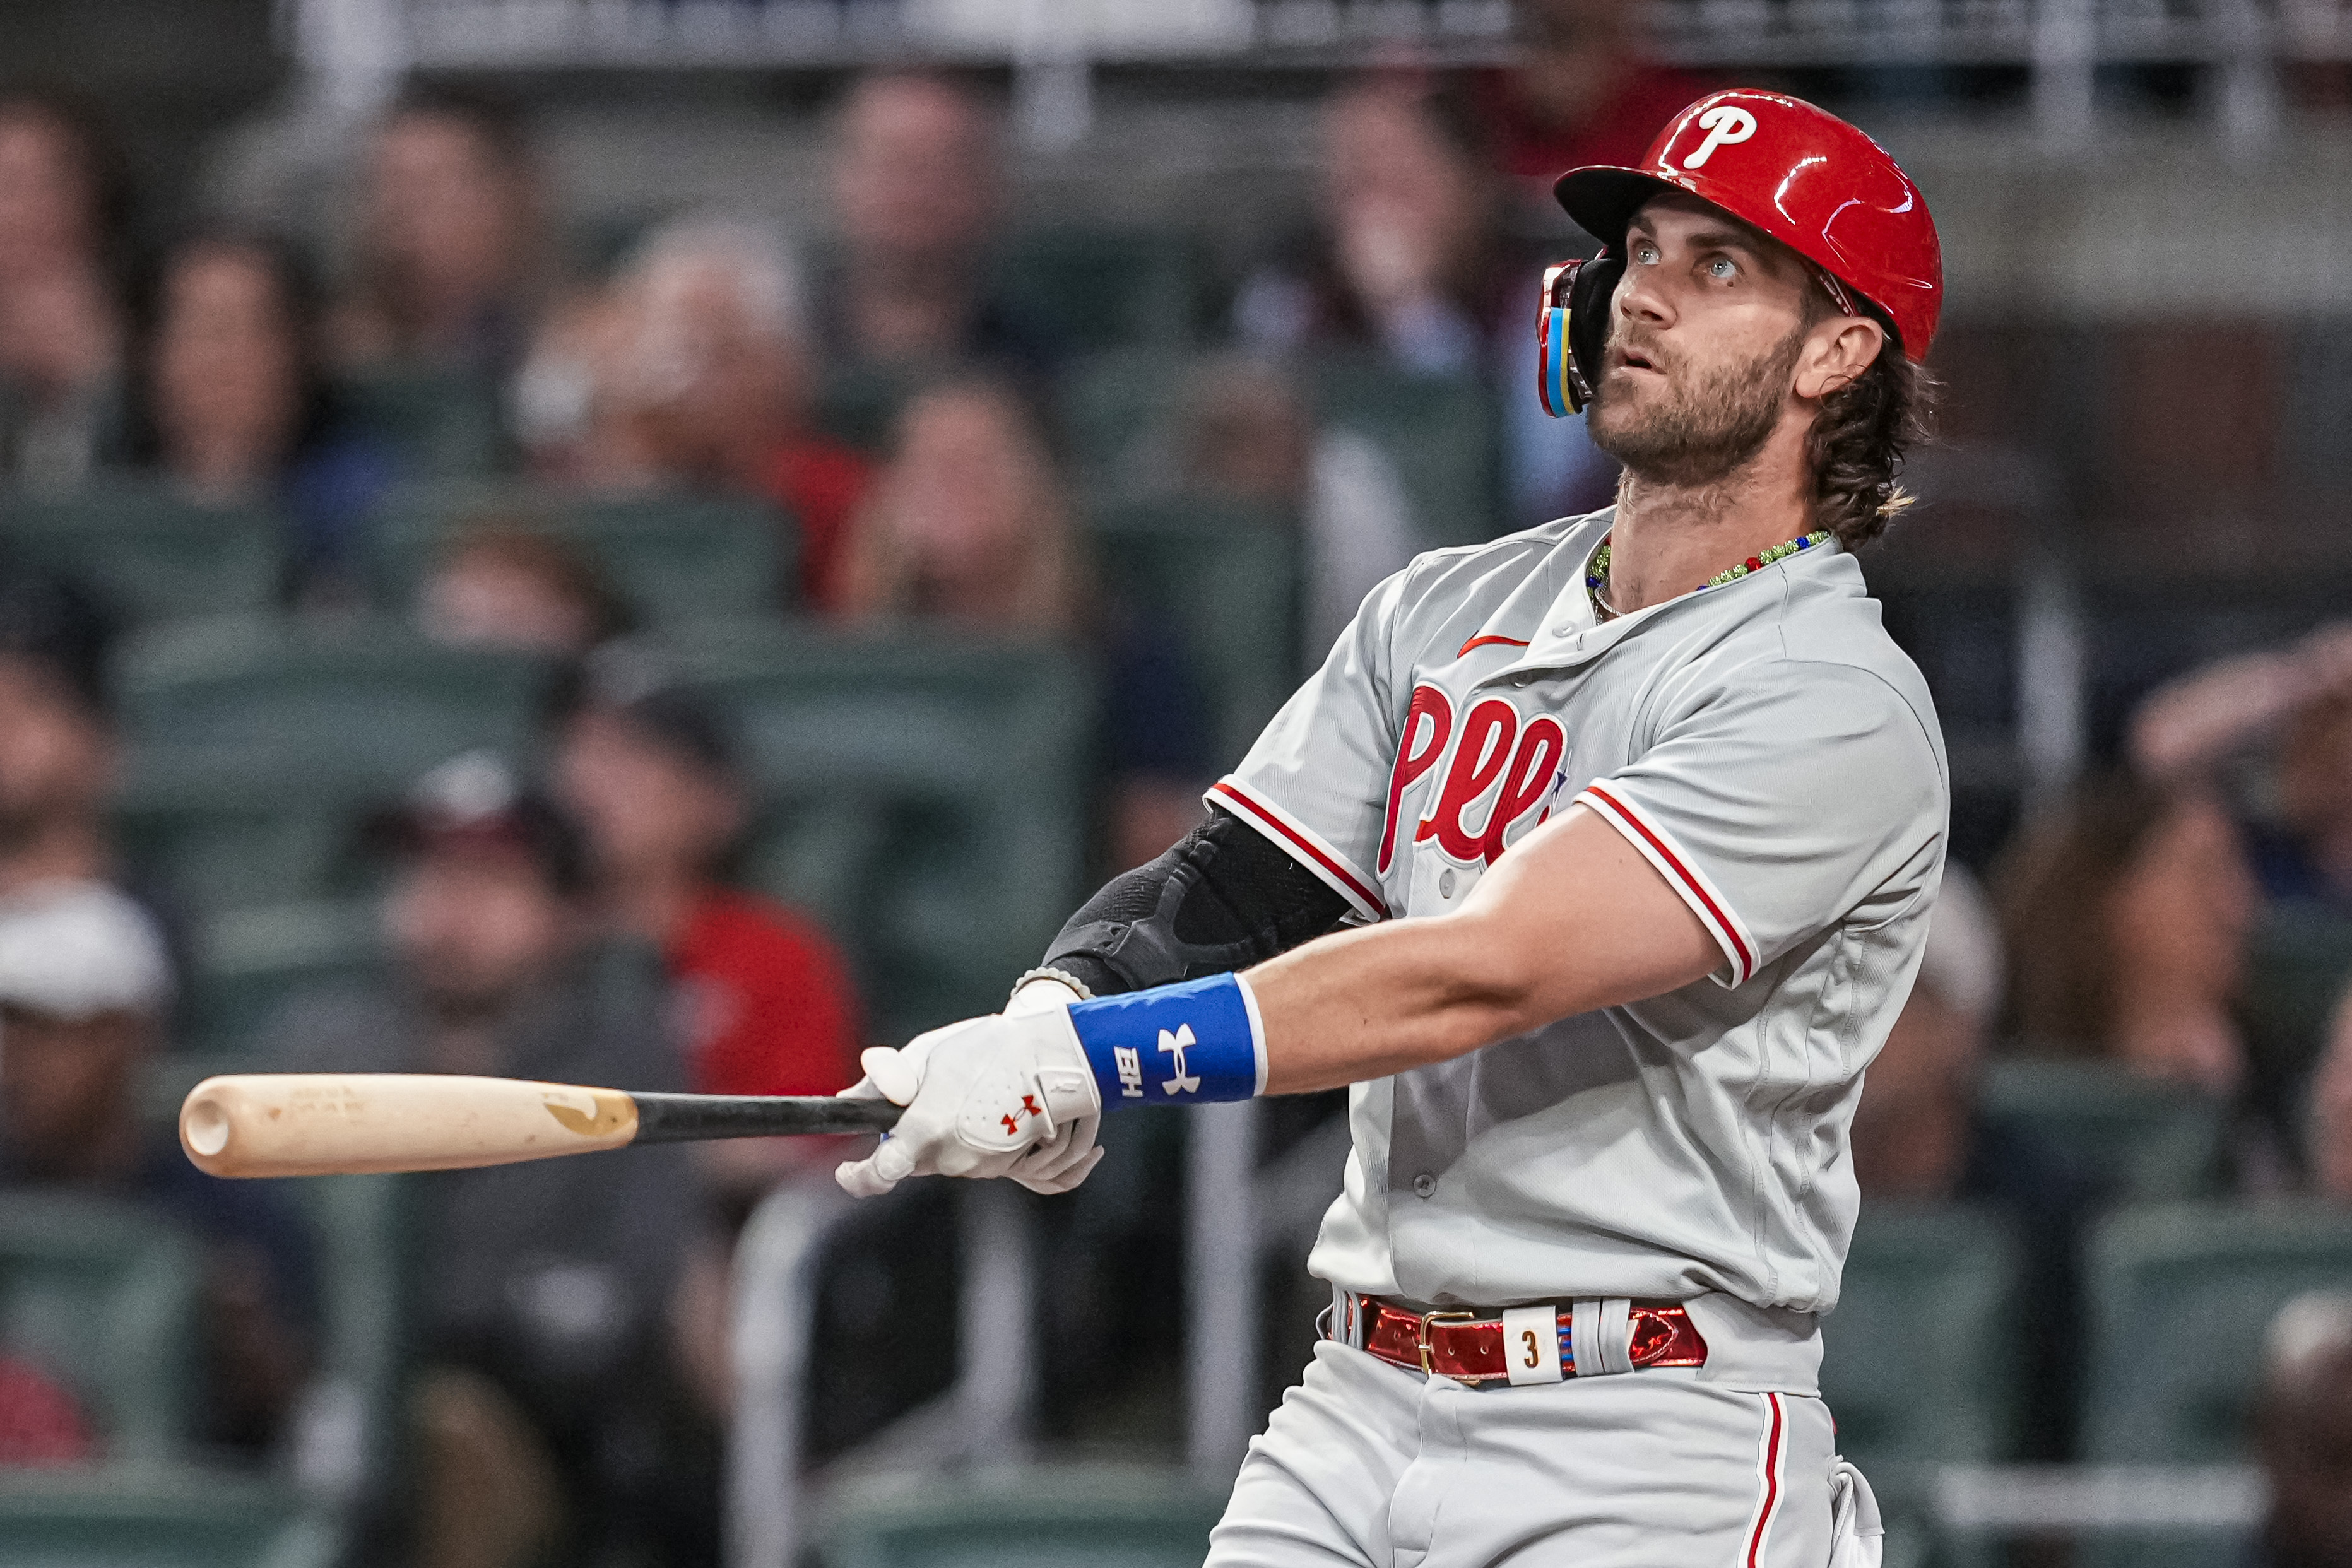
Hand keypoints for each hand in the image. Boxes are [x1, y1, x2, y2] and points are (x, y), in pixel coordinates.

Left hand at [834, 1005, 1101, 1198]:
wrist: (1053, 1056)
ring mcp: (982, 1167)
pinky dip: (974, 1137)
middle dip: (912, 1135)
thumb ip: (887, 1079)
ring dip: (946, 1133)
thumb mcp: (930, 1053)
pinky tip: (988, 1108)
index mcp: (927, 1130)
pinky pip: (975, 1158)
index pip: (881, 1171)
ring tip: (969, 1094)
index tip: (847, 1169)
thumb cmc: (990, 1049)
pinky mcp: (1007, 1167)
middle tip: (933, 1095)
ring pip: (945, 1159)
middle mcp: (953, 1158)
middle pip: (914, 1161)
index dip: (858, 1176)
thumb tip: (848, 1096)